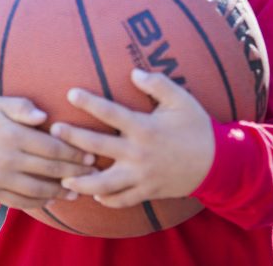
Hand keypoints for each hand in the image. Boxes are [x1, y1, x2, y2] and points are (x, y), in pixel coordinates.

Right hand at [0, 96, 96, 209]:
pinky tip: (52, 198)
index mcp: (11, 134)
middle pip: (50, 169)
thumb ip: (22, 106)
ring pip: (39, 190)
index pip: (52, 146)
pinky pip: (22, 202)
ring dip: (61, 191)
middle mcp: (6, 158)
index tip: (90, 155)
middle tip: (92, 174)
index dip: (74, 153)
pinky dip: (40, 202)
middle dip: (75, 173)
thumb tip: (44, 117)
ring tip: (76, 190)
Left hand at [52, 69, 214, 207]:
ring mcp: (141, 176)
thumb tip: (134, 72)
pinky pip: (122, 200)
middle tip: (53, 131)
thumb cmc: (197, 127)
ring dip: (82, 181)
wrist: (218, 164)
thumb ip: (158, 84)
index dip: (89, 102)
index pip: (111, 113)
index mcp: (145, 128)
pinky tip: (93, 195)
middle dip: (72, 139)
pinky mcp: (147, 192)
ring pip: (104, 184)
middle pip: (97, 148)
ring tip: (63, 176)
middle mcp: (139, 154)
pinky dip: (107, 200)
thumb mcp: (182, 100)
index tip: (70, 93)